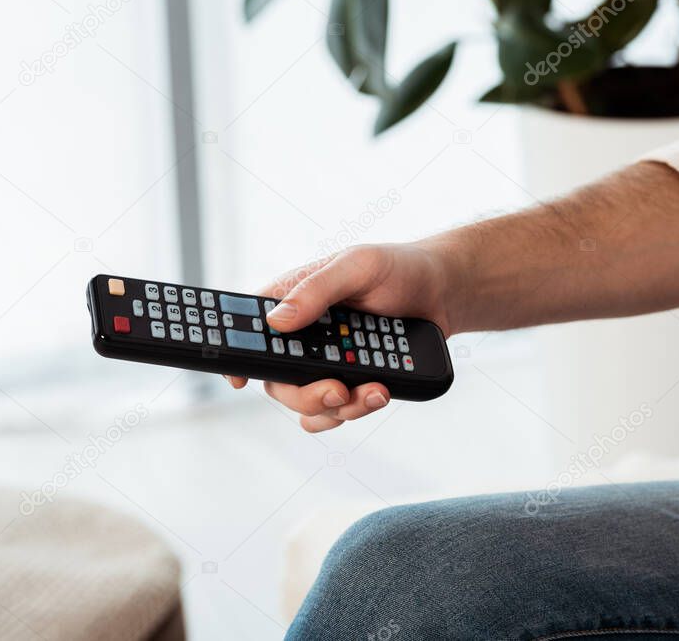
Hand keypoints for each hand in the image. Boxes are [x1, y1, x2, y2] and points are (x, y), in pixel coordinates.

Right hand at [225, 243, 453, 431]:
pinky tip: (378, 394)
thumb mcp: (357, 266)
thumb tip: (277, 322)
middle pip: (277, 380)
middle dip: (305, 394)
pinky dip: (352, 412)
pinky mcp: (350, 382)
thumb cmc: (398, 267)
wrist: (443, 293)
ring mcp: (325, 363)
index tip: (238, 381)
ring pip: (305, 404)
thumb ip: (316, 290)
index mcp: (292, 300)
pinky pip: (334, 413)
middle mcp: (302, 337)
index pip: (250, 328)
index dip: (236, 356)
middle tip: (336, 389)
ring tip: (373, 390)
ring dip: (337, 407)